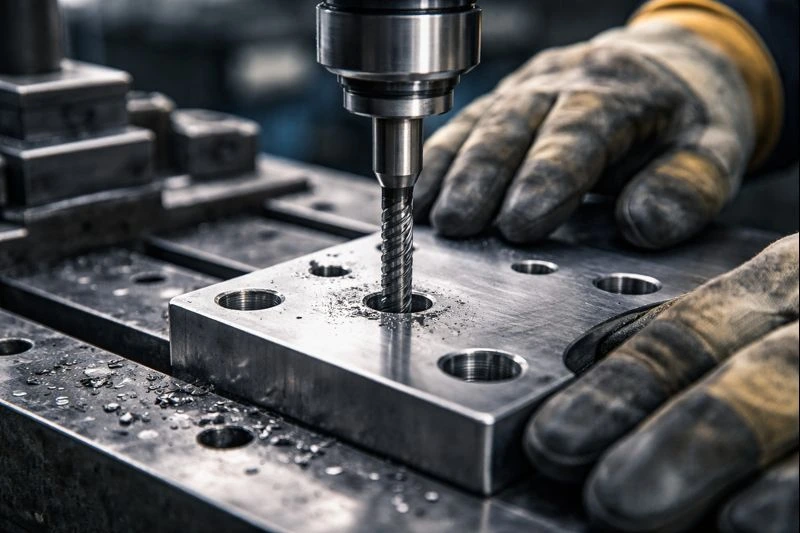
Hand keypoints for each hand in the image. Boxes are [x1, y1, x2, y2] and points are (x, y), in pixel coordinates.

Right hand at [415, 20, 754, 248]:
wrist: (669, 70)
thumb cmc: (684, 121)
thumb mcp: (715, 152)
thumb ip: (688, 189)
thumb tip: (643, 223)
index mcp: (622, 91)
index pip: (578, 133)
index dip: (546, 178)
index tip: (520, 222)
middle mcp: (566, 81)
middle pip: (514, 124)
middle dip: (481, 175)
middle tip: (459, 223)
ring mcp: (529, 86)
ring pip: (480, 122)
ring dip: (451, 170)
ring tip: (428, 214)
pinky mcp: (505, 100)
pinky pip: (464, 125)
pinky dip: (439, 160)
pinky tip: (421, 195)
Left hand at [525, 233, 798, 531]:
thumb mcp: (764, 303)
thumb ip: (691, 334)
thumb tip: (592, 363)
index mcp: (785, 280)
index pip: (689, 334)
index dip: (623, 391)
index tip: (554, 441)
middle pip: (763, 376)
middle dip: (687, 440)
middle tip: (611, 499)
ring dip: (743, 463)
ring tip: (690, 520)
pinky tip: (760, 523)